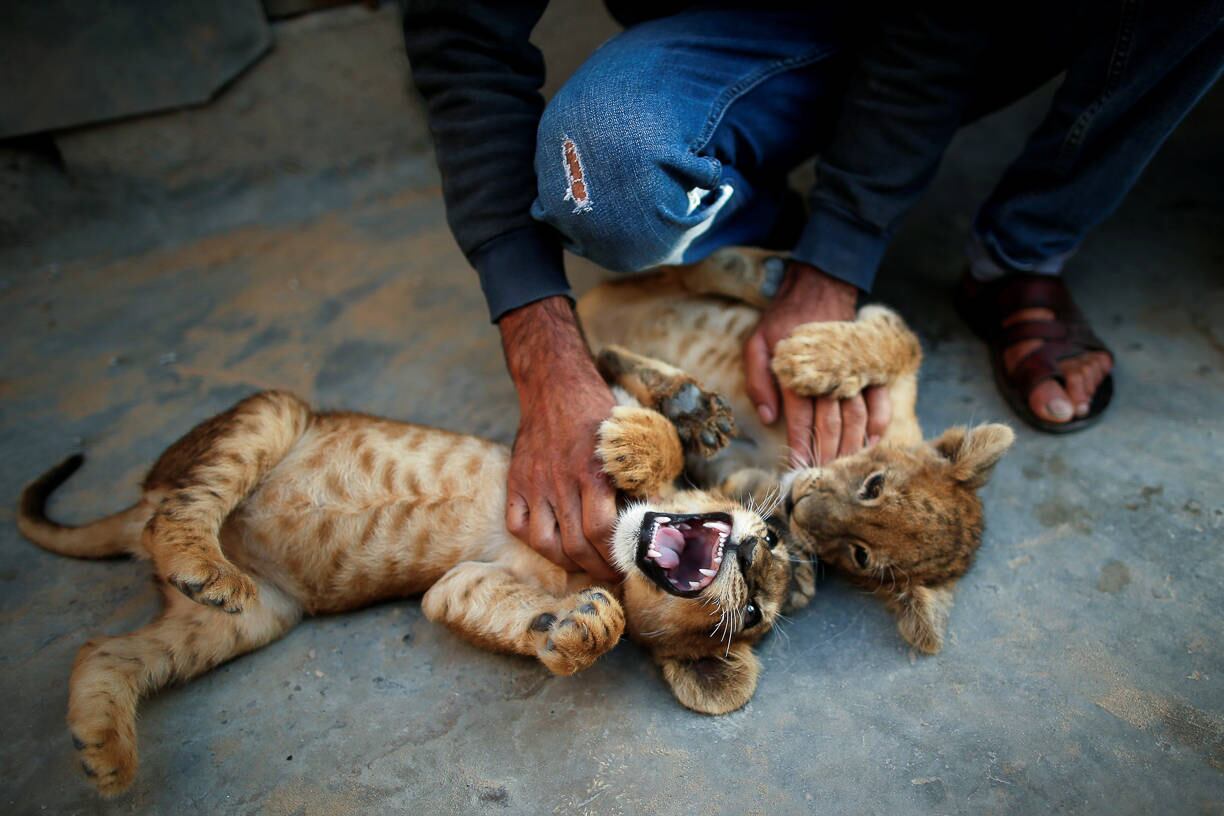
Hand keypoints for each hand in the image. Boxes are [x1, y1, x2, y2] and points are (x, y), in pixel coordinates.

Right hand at [500, 297, 618, 580]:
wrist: (555, 384)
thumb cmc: (600, 412)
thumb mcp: (632, 438)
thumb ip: (645, 475)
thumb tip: (658, 512)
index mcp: (594, 471)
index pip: (602, 530)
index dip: (616, 556)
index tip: (628, 565)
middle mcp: (561, 481)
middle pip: (575, 545)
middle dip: (597, 568)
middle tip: (612, 574)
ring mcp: (535, 483)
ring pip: (545, 543)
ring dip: (567, 562)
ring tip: (584, 565)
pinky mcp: (516, 481)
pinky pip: (517, 525)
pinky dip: (534, 542)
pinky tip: (553, 543)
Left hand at [743, 262, 890, 465]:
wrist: (819, 288)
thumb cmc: (783, 320)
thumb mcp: (757, 344)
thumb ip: (759, 381)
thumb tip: (769, 418)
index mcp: (797, 374)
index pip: (800, 421)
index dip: (800, 447)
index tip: (799, 468)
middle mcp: (827, 377)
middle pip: (830, 425)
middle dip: (826, 454)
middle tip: (822, 477)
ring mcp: (851, 372)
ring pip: (855, 418)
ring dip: (851, 446)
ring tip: (844, 467)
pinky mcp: (868, 368)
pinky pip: (879, 400)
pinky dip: (878, 423)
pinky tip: (873, 442)